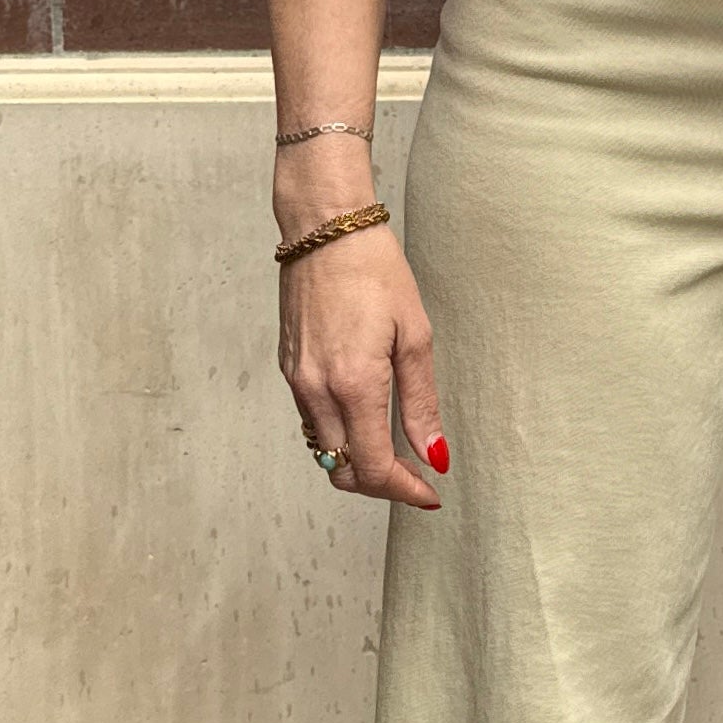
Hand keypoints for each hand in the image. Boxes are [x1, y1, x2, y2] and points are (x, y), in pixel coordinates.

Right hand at [279, 225, 446, 508]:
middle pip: (342, 470)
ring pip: (324, 450)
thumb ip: (421, 403)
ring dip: (358, 462)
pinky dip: (339, 435)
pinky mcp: (288, 369)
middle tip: (415, 478)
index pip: (373, 466)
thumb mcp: (415, 336)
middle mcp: (317, 390)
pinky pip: (312, 422)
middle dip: (380, 485)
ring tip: (396, 452)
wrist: (324, 228)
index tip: (429, 493)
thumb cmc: (375, 271)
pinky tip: (366, 420)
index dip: (403, 491)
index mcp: (353, 384)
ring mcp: (296, 381)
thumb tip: (435, 455)